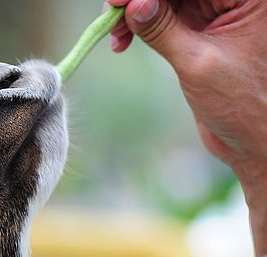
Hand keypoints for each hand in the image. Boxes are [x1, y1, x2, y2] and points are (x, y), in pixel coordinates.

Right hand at [107, 0, 266, 255]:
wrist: (252, 136)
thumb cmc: (242, 103)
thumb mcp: (198, 63)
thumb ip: (164, 30)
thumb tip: (134, 4)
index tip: (117, 1)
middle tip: (110, 15)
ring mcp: (213, 11)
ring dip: (133, 12)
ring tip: (116, 37)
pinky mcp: (197, 28)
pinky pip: (160, 15)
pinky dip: (138, 25)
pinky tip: (122, 41)